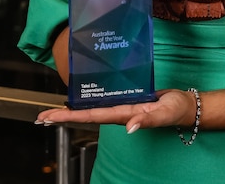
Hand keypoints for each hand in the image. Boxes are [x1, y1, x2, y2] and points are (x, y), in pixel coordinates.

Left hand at [34, 89, 195, 133]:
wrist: (183, 105)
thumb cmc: (174, 110)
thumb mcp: (162, 114)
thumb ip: (147, 120)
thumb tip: (130, 127)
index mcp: (122, 115)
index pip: (89, 116)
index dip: (68, 117)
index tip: (49, 118)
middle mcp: (117, 111)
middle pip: (84, 114)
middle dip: (62, 116)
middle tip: (41, 116)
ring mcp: (120, 105)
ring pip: (91, 107)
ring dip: (71, 109)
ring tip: (52, 109)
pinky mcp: (125, 97)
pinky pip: (103, 99)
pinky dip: (88, 98)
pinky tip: (79, 96)